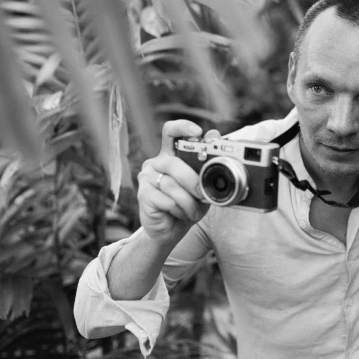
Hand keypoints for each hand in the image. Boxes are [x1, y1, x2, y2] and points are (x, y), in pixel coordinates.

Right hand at [137, 120, 216, 247]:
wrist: (170, 231)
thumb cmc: (186, 206)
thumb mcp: (202, 185)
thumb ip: (206, 164)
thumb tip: (215, 135)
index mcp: (170, 156)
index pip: (170, 132)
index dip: (182, 127)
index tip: (197, 132)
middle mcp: (155, 163)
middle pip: (174, 163)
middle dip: (193, 181)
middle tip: (203, 195)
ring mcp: (146, 178)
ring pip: (172, 184)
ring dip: (189, 202)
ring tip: (194, 211)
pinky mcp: (143, 195)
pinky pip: (166, 200)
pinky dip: (180, 209)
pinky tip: (181, 214)